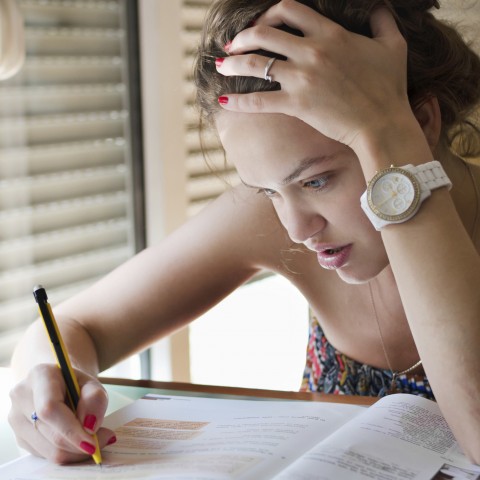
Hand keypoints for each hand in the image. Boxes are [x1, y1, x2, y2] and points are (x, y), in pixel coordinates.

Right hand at [8, 364, 114, 463]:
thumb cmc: (76, 383)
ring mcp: (16, 419)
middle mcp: (22, 396)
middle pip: (50, 432)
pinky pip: (46, 455)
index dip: (71, 429)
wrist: (59, 384)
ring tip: (93, 440)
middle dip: (78, 443)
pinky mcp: (20, 437)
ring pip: (48, 449)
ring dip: (75, 451)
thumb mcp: (92, 384)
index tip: (92, 441)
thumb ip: (95, 399)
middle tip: (102, 441)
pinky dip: (67, 453)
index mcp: (40, 375)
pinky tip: (77, 442)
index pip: (49, 408)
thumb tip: (89, 427)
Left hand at [215, 0, 412, 151]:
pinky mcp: (296, 104)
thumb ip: (383, 20)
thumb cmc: (389, 87)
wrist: (382, 123)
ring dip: (233, 63)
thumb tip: (380, 5)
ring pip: (255, 63)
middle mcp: (312, 51)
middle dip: (242, 36)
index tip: (259, 23)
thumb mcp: (392, 45)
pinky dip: (239, 101)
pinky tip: (224, 100)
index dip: (268, 13)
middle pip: (264, 33)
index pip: (289, 9)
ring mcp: (302, 78)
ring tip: (221, 66)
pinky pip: (259, 100)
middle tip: (232, 45)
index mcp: (330, 33)